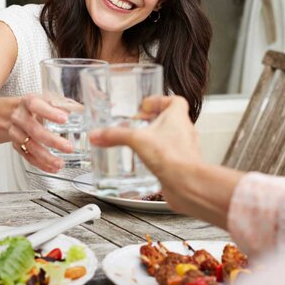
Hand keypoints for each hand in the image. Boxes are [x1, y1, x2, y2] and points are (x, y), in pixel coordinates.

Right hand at [8, 94, 74, 173]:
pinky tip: (52, 168)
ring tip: (60, 163)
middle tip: (69, 148)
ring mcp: (16, 132)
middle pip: (34, 130)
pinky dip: (40, 164)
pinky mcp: (16, 145)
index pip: (37, 106)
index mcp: (28, 102)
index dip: (50, 113)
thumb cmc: (36, 106)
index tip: (65, 119)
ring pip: (30, 146)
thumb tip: (84, 111)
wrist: (13, 113)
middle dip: (52, 141)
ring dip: (46, 157)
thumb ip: (65, 105)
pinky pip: (27, 156)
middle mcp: (20, 117)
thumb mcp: (48, 100)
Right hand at [89, 96, 201, 212]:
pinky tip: (145, 163)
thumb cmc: (173, 157)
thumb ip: (115, 136)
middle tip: (138, 124)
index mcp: (178, 116)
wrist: (187, 183)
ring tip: (139, 143)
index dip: (160, 100)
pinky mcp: (180, 165)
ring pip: (170, 138)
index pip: (175, 100)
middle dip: (153, 121)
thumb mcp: (137, 140)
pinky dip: (157, 157)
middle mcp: (184, 131)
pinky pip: (168, 157)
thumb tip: (98, 134)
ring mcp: (184, 148)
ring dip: (155, 139)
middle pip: (170, 120)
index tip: (145, 105)